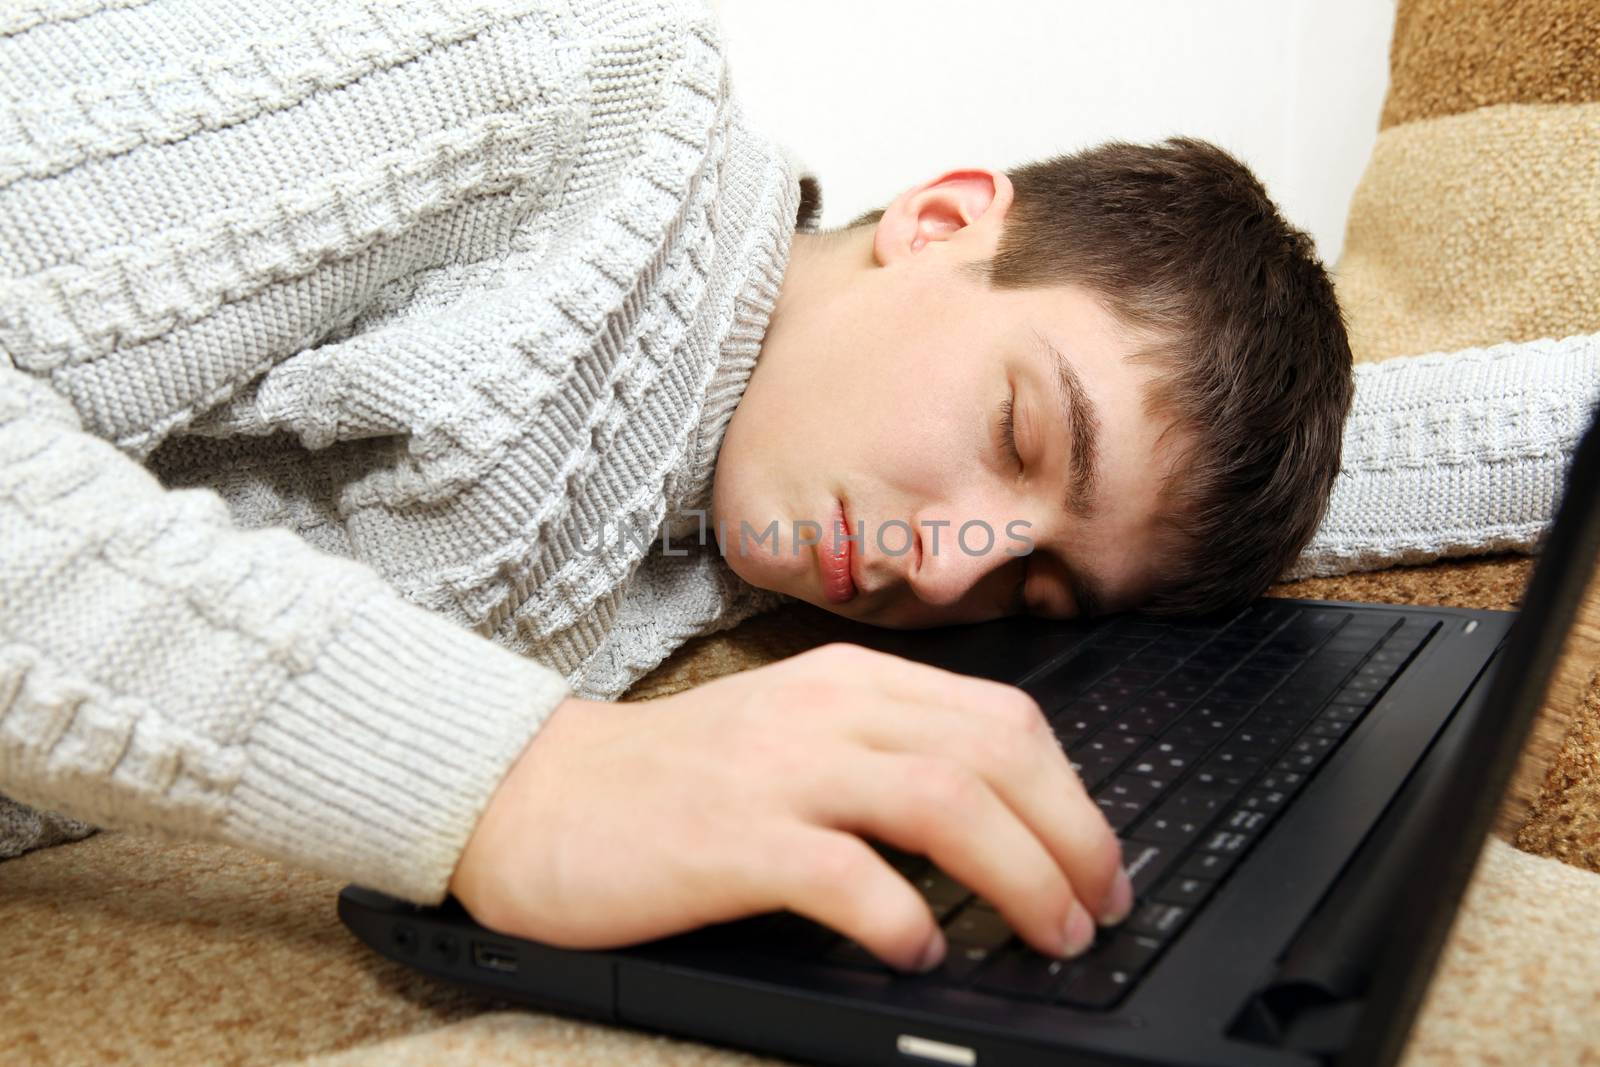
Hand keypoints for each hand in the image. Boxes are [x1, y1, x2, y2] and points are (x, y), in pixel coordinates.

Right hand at [448, 643, 1131, 972]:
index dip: (1075, 796)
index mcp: (851, 681)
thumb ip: (887, 754)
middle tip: (1098, 910)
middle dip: (1074, 839)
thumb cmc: (674, 780)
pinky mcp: (732, 838)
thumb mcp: (796, 735)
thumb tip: (1004, 825)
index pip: (1005, 718)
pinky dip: (905, 918)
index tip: (1101, 862)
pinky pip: (848, 875)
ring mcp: (779, 769)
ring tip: (1047, 935)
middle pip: (996, 755)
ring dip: (1021, 877)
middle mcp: (826, 710)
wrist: (538, 794)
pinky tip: (922, 954)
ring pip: (946, 803)